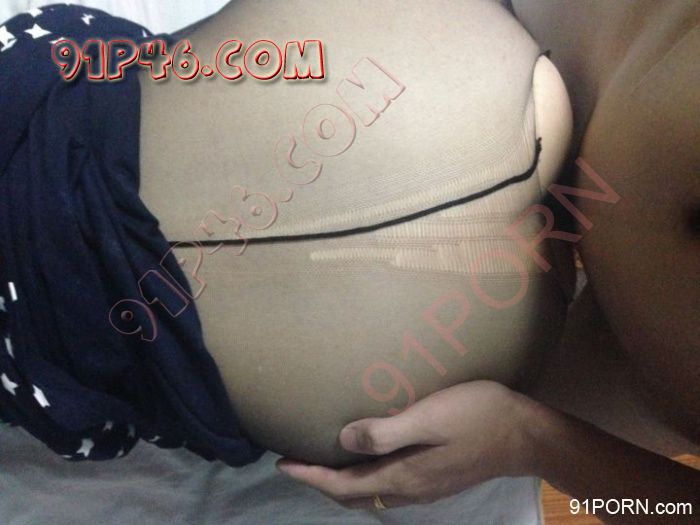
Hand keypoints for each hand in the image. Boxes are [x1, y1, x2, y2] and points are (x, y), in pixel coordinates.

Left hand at [276, 380, 538, 509]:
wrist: (524, 436)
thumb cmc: (476, 417)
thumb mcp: (429, 417)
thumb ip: (385, 432)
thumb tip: (343, 440)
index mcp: (401, 476)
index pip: (342, 485)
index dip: (310, 476)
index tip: (283, 463)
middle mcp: (408, 490)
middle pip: (352, 495)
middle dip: (320, 482)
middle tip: (296, 463)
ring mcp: (424, 489)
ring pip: (369, 494)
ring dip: (341, 482)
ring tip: (324, 461)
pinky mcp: (436, 481)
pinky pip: (386, 486)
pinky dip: (364, 478)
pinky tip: (366, 459)